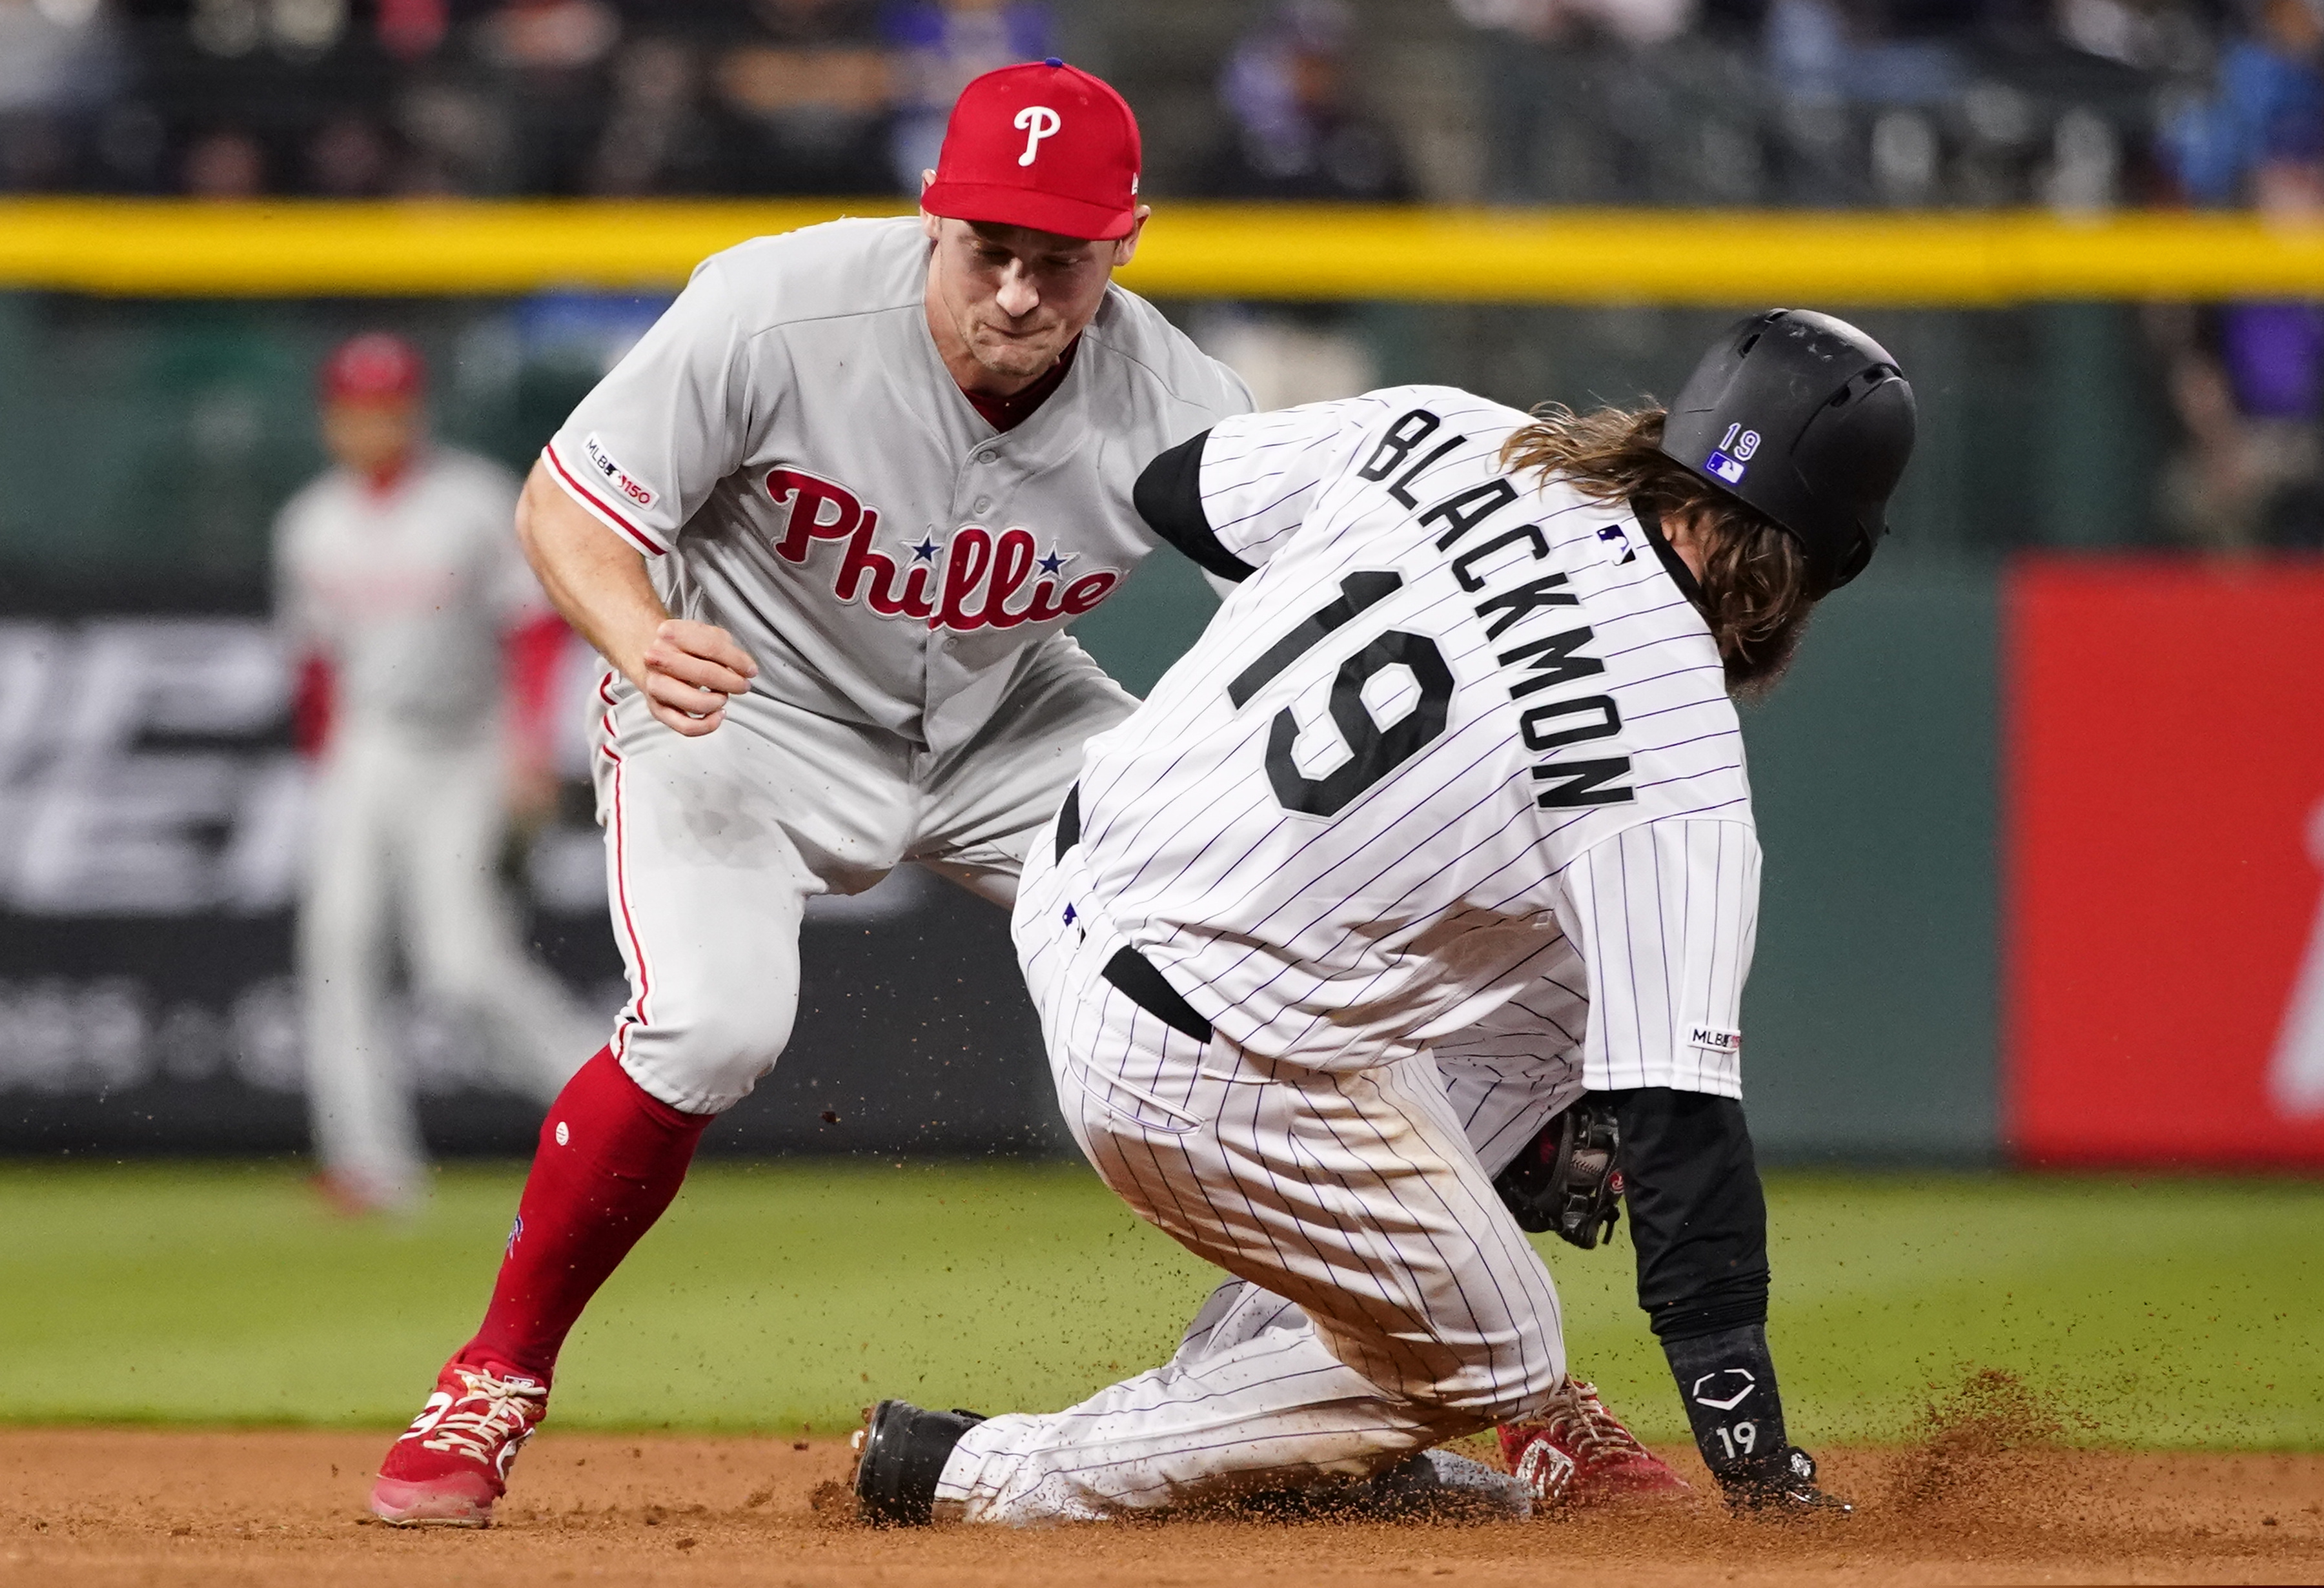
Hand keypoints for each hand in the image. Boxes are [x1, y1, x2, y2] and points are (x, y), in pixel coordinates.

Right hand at [634, 618, 757, 735]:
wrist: (648, 654)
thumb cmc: (682, 647)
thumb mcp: (704, 634)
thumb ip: (727, 648)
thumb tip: (745, 669)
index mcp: (672, 633)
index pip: (712, 647)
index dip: (738, 661)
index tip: (751, 670)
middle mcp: (658, 659)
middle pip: (704, 674)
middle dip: (732, 683)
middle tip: (742, 685)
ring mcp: (655, 685)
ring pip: (695, 703)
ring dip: (717, 702)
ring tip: (723, 696)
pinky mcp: (657, 709)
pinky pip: (685, 726)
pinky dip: (707, 725)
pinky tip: (717, 715)